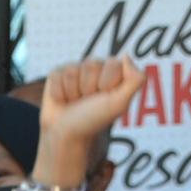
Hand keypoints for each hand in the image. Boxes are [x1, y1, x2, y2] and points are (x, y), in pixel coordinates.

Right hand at [33, 56, 140, 187]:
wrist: (67, 136)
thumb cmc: (94, 120)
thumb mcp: (119, 104)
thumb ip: (134, 80)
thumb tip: (125, 55)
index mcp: (113, 71)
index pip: (112, 64)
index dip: (107, 83)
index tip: (104, 98)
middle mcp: (95, 67)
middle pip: (91, 65)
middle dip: (89, 88)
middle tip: (88, 102)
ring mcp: (75, 69)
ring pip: (72, 70)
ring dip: (73, 92)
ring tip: (75, 102)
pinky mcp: (57, 74)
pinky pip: (57, 76)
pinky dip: (59, 93)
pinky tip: (63, 101)